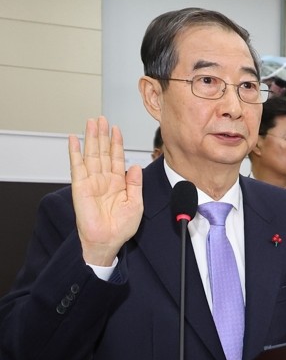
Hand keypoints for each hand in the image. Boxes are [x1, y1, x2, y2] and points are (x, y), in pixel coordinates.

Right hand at [69, 117, 143, 266]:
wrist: (108, 240)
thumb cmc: (121, 227)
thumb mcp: (136, 204)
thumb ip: (135, 184)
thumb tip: (135, 166)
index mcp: (118, 183)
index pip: (116, 158)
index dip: (116, 143)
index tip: (116, 129)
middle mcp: (104, 179)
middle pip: (102, 152)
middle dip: (102, 135)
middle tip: (102, 119)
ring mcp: (92, 181)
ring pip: (91, 155)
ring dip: (91, 138)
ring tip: (91, 122)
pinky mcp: (80, 186)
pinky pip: (77, 166)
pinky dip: (75, 152)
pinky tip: (74, 139)